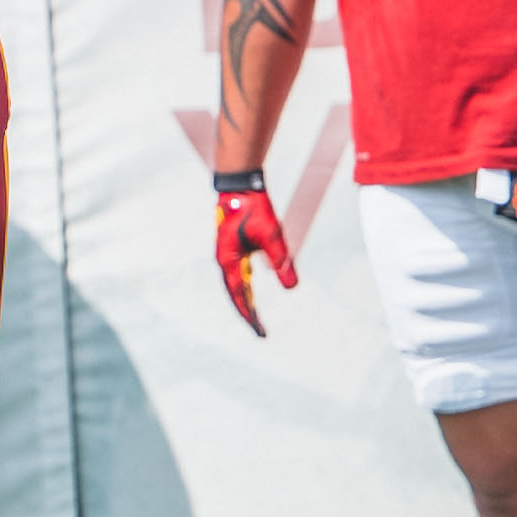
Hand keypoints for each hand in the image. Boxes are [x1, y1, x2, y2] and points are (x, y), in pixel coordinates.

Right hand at [212, 172, 296, 332]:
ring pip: (237, 284)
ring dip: (246, 300)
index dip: (250, 315)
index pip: (240, 295)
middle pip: (236, 293)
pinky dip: (247, 285)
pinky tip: (254, 290)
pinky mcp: (233, 247)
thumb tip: (291, 287)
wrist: (240, 185)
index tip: (260, 332)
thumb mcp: (272, 235)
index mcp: (229, 260)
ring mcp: (227, 254)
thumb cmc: (253, 207)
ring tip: (257, 317)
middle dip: (248, 312)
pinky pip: (240, 273)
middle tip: (261, 331)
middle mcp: (225, 260)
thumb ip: (281, 261)